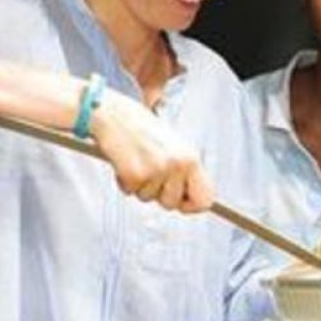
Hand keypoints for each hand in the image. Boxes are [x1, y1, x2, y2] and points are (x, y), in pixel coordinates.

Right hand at [89, 88, 213, 212]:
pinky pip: (130, 192)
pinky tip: (126, 163)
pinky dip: (125, 182)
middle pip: (172, 204)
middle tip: (151, 172)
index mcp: (191, 158)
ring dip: (140, 186)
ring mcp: (156, 170)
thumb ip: (185, 172)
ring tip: (138, 162)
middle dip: (158, 194)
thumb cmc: (143, 128)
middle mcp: (177, 165)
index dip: (192, 205)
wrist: (116, 115)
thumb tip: (190, 199)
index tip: (182, 201)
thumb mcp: (175, 147)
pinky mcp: (135, 175)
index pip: (205, 199)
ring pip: (149, 199)